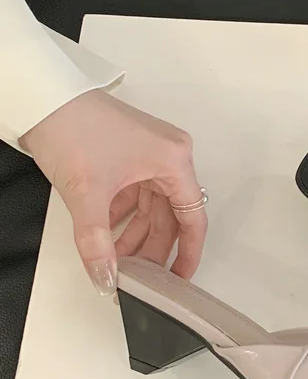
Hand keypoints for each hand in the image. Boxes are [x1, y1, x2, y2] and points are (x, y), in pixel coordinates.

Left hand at [20, 90, 207, 295]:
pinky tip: (105, 237)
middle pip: (170, 215)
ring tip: (117, 263)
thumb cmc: (73, 127)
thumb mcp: (87, 193)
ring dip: (134, 236)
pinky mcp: (130, 155)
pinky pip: (134, 196)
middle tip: (139, 279)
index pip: (192, 216)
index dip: (187, 252)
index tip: (179, 280)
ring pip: (151, 208)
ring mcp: (149, 155)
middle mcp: (168, 156)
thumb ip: (97, 243)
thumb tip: (106, 278)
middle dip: (153, 248)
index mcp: (173, 160)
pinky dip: (121, 218)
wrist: (44, 98)